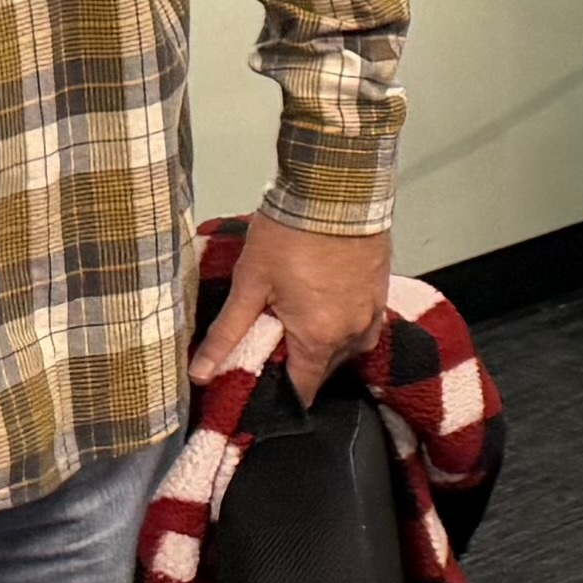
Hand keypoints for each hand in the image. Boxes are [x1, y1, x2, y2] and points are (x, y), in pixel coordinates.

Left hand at [194, 211, 392, 384]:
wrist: (334, 189)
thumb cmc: (287, 236)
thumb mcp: (249, 284)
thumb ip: (227, 334)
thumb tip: (200, 374)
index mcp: (319, 339)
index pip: (304, 389)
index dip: (283, 393)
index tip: (266, 385)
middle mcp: (353, 333)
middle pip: (327, 369)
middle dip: (304, 365)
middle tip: (277, 343)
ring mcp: (372, 311)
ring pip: (351, 347)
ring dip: (329, 344)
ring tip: (303, 323)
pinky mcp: (383, 289)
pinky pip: (366, 322)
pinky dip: (348, 323)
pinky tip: (329, 304)